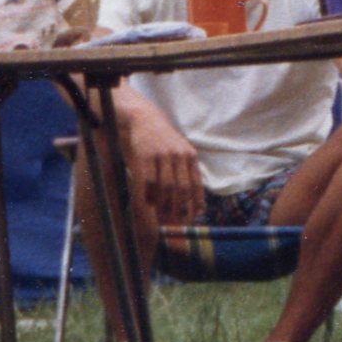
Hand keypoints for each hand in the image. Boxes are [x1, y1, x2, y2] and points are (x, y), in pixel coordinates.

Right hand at [114, 100, 204, 229]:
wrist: (145, 119)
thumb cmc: (164, 141)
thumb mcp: (181, 152)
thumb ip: (188, 173)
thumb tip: (196, 204)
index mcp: (190, 156)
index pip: (196, 184)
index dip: (195, 202)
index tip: (194, 216)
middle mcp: (179, 155)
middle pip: (182, 189)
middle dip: (179, 208)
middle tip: (175, 222)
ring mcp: (162, 155)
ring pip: (165, 187)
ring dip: (163, 205)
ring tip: (161, 215)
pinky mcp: (146, 156)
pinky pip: (148, 181)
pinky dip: (148, 195)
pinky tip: (148, 202)